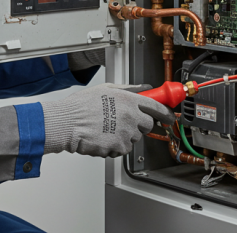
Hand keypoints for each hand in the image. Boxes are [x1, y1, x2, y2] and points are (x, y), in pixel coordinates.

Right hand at [41, 83, 174, 157]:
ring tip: (107, 128)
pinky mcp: (119, 147)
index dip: (166, 112)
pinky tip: (103, 137)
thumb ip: (130, 89)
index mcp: (129, 100)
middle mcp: (131, 116)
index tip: (169, 116)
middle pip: (148, 125)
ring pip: (134, 138)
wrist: (67, 123)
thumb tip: (145, 88)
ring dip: (125, 136)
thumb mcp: (107, 88)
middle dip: (140, 125)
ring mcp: (126, 133)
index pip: (157, 107)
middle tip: (124, 122)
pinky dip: (116, 146)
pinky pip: (123, 149)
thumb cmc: (82, 106)